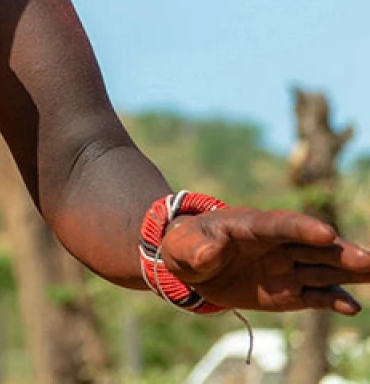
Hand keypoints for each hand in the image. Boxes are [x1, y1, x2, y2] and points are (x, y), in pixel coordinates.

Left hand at [162, 208, 369, 313]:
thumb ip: (196, 248)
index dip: (302, 229)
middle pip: (313, 247)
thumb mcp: (182, 246)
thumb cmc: (186, 246)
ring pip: (323, 269)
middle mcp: (276, 245)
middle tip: (368, 259)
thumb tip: (207, 255)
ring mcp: (286, 267)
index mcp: (251, 225)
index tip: (325, 234)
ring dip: (350, 272)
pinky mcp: (290, 291)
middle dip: (341, 252)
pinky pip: (315, 296)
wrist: (192, 267)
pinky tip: (351, 308)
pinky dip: (333, 301)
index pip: (280, 224)